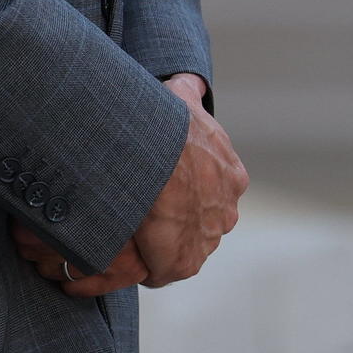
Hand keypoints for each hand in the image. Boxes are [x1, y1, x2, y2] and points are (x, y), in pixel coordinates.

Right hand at [7, 74, 243, 296]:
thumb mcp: (181, 98)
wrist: (158, 154)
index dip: (182, 189)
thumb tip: (190, 82)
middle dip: (175, 218)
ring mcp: (207, 239)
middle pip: (198, 222)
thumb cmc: (167, 123)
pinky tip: (122, 250)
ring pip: (181, 246)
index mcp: (230, 175)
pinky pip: (162, 270)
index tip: (159, 186)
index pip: (208, 191)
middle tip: (141, 208)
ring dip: (158, 242)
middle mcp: (225, 211)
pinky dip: (143, 263)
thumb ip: (188, 92)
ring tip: (127, 230)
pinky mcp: (184, 261)